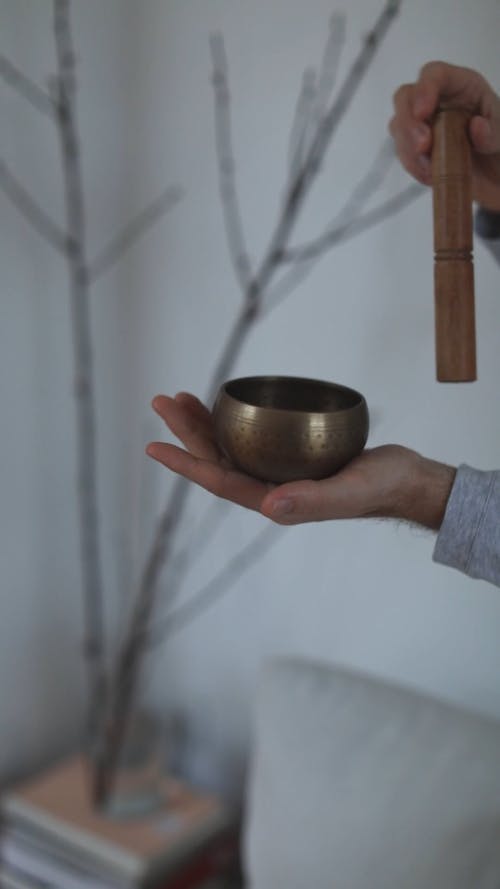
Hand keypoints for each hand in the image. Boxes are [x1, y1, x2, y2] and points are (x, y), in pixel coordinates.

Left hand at [146, 393, 455, 529]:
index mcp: (274, 502)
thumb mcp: (347, 492)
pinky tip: (225, 403)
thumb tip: (268, 507)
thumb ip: (311, 502)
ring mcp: (278, 471)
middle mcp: (269, 487)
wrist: (403, 479)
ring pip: (230, 447)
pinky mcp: (291, 455)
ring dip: (204, 424)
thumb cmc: (378, 487)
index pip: (220, 481)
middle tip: (162, 400)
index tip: (154, 445)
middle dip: (187, 432)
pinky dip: (234, 419)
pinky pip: (252, 437)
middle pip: (218, 459)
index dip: (185, 464)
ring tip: (181, 398)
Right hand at [389, 61, 499, 210]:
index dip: (424, 89)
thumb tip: (477, 127)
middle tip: (423, 146)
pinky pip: (404, 155)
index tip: (423, 112)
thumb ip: (494, 131)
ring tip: (431, 169)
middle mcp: (437, 101)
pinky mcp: (416, 150)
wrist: (495, 175)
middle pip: (405, 97)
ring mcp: (423, 125)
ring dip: (409, 149)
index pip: (434, 74)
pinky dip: (414, 167)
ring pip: (399, 128)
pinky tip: (430, 176)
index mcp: (461, 86)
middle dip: (408, 122)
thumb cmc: (499, 145)